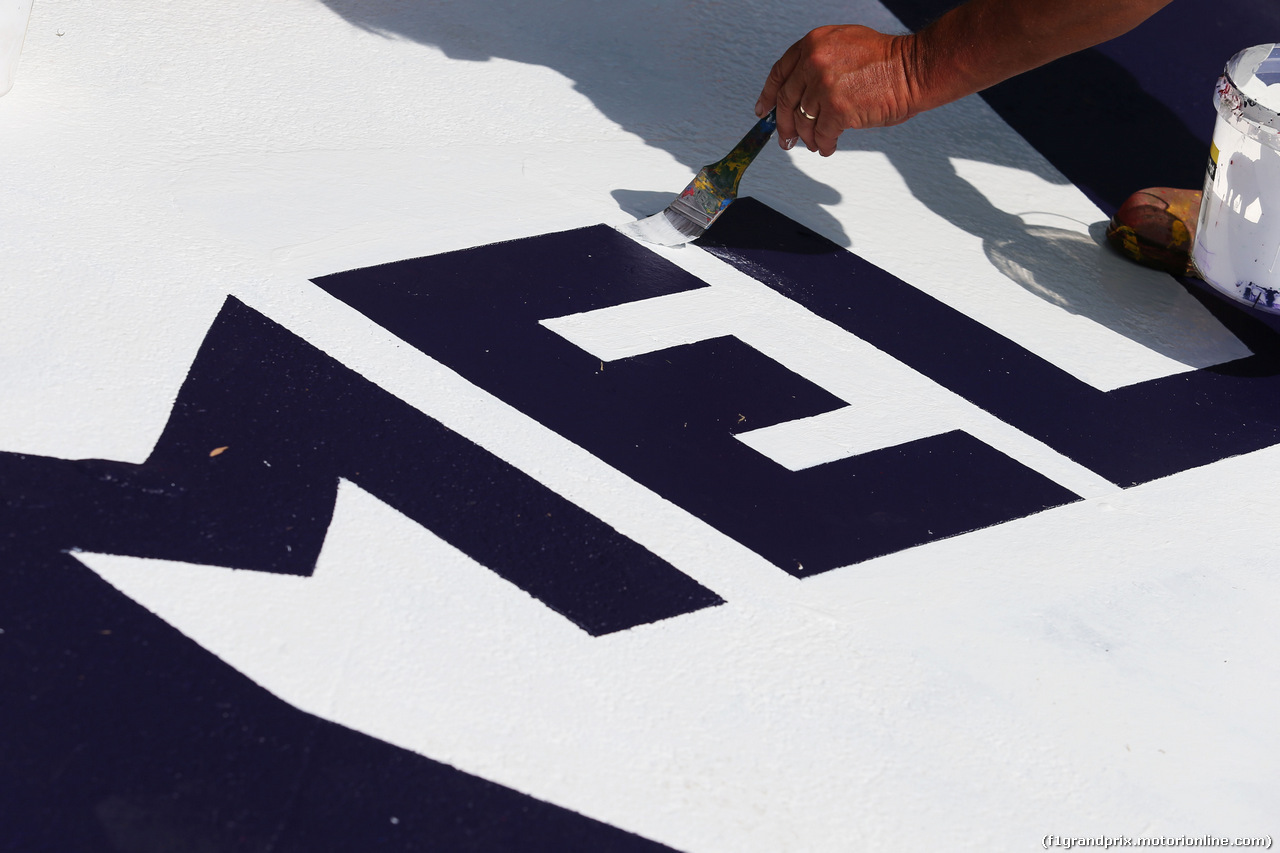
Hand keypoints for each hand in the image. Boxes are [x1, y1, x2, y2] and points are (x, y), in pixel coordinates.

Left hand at [754, 25, 919, 155]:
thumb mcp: (844, 46)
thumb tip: (801, 92)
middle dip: (784, 125)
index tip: (763, 110)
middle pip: (787, 101)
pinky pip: (821, 135)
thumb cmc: (887, 61)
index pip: (780, 73)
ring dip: (807, 137)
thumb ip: (819, 62)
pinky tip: (828, 147)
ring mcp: (824, 86)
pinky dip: (824, 145)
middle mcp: (814, 62)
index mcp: (814, 44)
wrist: (915, 69)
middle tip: (785, 139)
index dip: (768, 95)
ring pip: (803, 121)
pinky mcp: (837, 109)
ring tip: (815, 144)